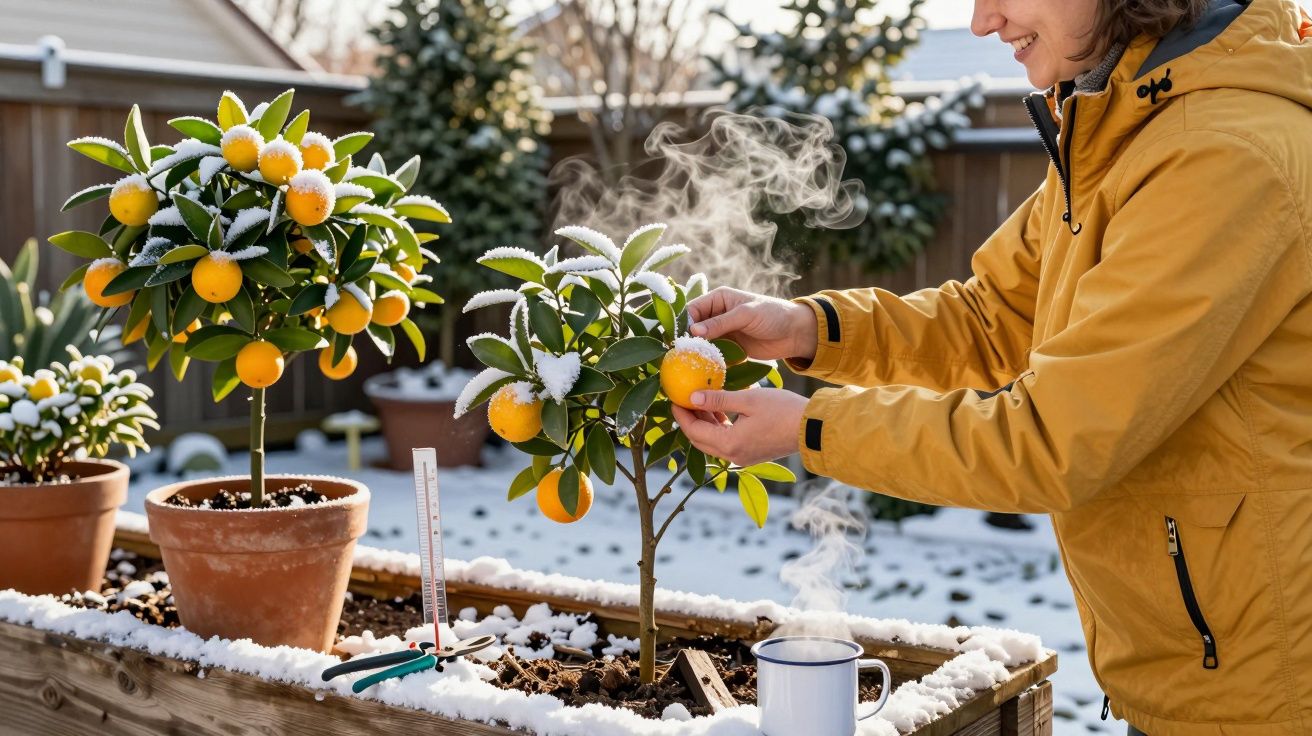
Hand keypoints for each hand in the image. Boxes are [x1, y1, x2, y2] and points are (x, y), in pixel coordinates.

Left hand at [672, 387, 808, 466]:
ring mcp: (743, 457)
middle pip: (699, 440)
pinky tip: (719, 411)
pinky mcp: (752, 454)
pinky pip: (726, 442)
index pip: (694, 431)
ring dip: (704, 424)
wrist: (813, 429)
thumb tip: (691, 397)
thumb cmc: (783, 411)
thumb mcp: (748, 400)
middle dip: (688, 421)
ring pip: (713, 442)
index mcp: (729, 444)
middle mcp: (732, 456)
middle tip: (681, 400)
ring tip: (698, 401)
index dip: (681, 415)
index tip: (673, 398)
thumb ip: (718, 399)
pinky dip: (718, 428)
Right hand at [687, 287, 816, 361]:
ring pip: (702, 343)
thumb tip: (694, 331)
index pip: (693, 310)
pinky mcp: (730, 349)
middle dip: (687, 341)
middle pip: (694, 328)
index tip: (677, 340)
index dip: (684, 324)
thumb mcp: (746, 315)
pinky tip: (702, 372)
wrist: (795, 333)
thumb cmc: (773, 315)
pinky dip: (709, 363)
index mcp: (718, 299)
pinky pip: (714, 355)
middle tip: (679, 357)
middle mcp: (717, 315)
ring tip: (687, 367)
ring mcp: (723, 333)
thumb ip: (720, 322)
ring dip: (697, 354)